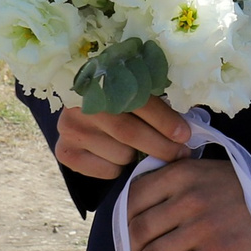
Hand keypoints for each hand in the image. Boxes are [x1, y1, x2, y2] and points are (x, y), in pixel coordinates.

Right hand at [54, 97, 189, 180]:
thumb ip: (155, 103)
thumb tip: (185, 130)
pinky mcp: (65, 152)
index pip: (137, 103)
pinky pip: (107, 170)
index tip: (185, 135)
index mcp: (100, 80)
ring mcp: (69, 129)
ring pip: (121, 154)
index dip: (164, 121)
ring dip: (137, 157)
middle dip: (162, 147)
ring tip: (140, 149)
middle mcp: (80, 104)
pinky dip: (119, 168)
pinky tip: (116, 155)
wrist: (80, 105)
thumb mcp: (135, 90)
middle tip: (180, 154)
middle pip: (129, 133)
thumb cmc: (117, 97)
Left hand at [125, 151, 250, 250]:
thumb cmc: (241, 184)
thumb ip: (173, 180)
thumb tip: (142, 201)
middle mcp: (185, 200)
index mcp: (179, 175)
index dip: (121, 218)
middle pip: (139, 229)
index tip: (119, 232)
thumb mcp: (204, 169)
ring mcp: (199, 227)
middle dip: (125, 249)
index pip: (134, 197)